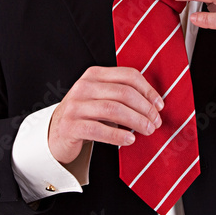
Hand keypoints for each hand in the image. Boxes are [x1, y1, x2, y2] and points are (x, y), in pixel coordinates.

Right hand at [48, 66, 162, 164]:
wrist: (56, 133)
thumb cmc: (86, 115)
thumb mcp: (102, 97)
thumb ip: (122, 95)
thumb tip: (155, 105)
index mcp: (94, 74)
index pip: (128, 75)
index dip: (148, 90)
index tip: (160, 105)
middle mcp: (83, 87)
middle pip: (124, 93)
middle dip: (145, 108)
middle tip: (156, 122)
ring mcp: (75, 106)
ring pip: (113, 110)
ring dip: (136, 121)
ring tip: (148, 130)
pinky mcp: (70, 126)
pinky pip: (99, 130)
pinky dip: (118, 135)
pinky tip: (129, 140)